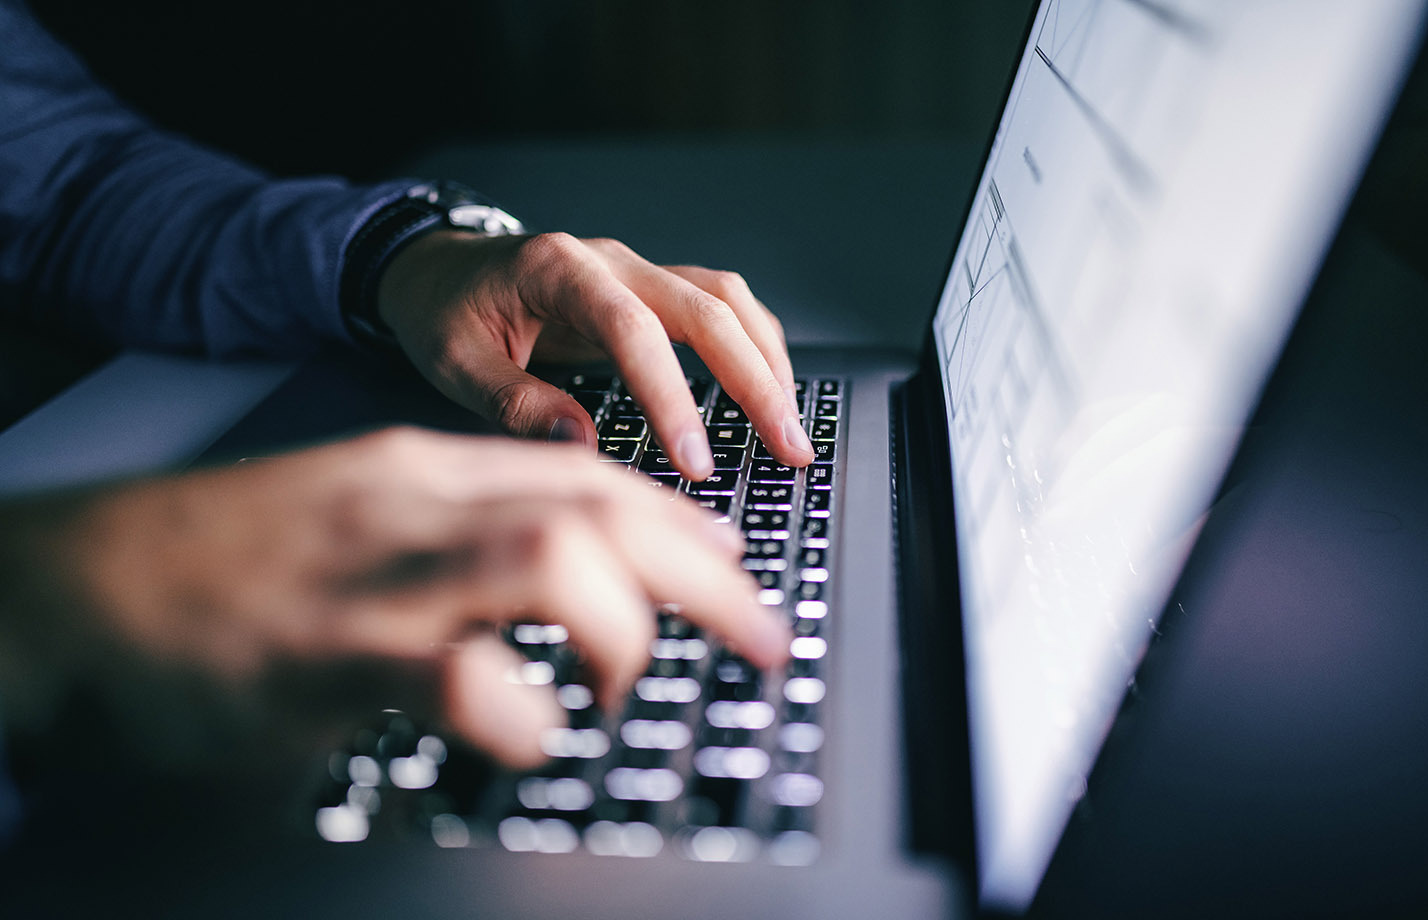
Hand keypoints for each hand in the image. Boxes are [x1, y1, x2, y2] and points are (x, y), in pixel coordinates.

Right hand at [0, 428, 789, 772]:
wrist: (74, 588)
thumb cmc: (219, 564)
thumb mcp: (351, 517)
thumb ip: (452, 530)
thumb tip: (567, 569)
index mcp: (418, 472)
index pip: (587, 475)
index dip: (679, 522)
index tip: (731, 563)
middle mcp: (411, 508)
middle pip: (598, 507)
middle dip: (702, 573)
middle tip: (759, 633)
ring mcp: (372, 577)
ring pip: (548, 559)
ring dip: (623, 627)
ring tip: (629, 683)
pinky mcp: (325, 658)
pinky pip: (458, 678)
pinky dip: (519, 714)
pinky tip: (529, 734)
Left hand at [376, 231, 815, 478]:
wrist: (436, 266)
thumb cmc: (442, 311)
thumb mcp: (453, 363)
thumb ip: (516, 404)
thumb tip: (583, 448)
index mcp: (558, 271)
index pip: (634, 331)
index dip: (671, 396)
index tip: (694, 460)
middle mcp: (610, 261)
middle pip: (707, 308)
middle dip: (756, 381)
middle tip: (787, 448)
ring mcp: (635, 270)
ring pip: (726, 301)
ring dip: (767, 362)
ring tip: (791, 427)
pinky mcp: (648, 290)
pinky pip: (717, 307)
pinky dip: (751, 347)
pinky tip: (767, 390)